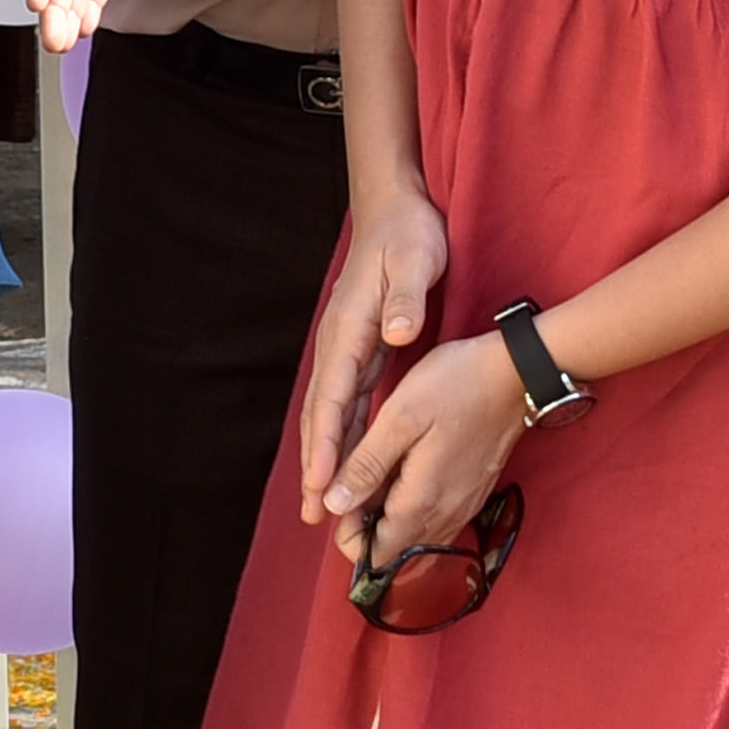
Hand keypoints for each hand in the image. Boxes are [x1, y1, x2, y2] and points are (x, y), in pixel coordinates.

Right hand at [293, 182, 451, 518]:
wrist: (396, 214)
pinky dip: (341, 441)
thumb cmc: (407, 237)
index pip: (333, 395)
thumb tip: (399, 333)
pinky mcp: (359, 354)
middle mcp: (339, 347)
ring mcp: (347, 352)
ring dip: (325, 461)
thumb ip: (406, 297)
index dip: (326, 441)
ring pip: (331, 416)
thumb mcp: (415, 261)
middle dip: (316, 466)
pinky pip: (346, 407)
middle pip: (322, 415)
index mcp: (349, 330)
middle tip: (313, 514)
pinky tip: (344, 468)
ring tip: (320, 505)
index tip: (321, 481)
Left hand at [322, 328, 533, 566]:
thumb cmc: (455, 387)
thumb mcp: (399, 419)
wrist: (516, 374)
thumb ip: (366, 466)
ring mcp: (462, 508)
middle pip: (393, 553)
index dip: (347, 533)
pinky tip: (403, 469)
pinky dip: (410, 508)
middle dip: (364, 527)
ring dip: (386, 518)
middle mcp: (445, 516)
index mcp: (422, 502)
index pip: (375, 558)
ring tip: (377, 470)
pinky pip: (434, 521)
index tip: (339, 494)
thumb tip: (334, 505)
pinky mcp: (471, 495)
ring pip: (414, 538)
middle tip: (355, 478)